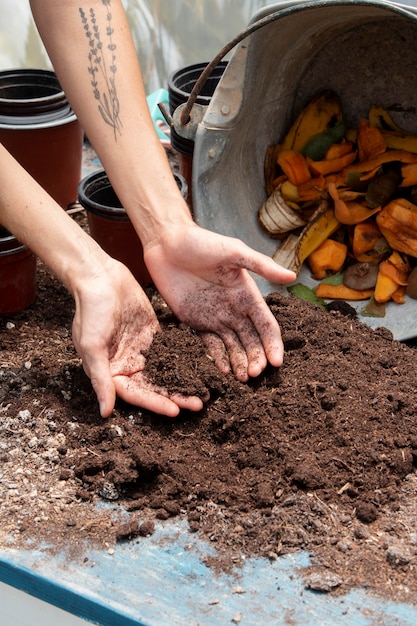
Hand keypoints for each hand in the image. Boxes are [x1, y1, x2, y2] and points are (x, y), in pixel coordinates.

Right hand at [71, 259, 203, 416]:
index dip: (155, 403)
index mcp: (111, 372)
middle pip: (154, 387)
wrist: (101, 277)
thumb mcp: (92, 346)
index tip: (175, 411)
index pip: (135, 394)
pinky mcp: (153, 335)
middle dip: (175, 396)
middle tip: (198, 404)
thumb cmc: (90, 311)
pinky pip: (171, 351)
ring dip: (182, 382)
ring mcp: (142, 350)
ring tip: (203, 392)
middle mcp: (127, 365)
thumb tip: (105, 412)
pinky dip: (185, 360)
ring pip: (165, 372)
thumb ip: (100, 379)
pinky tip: (201, 367)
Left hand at [144, 223, 295, 381]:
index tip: (276, 362)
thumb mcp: (234, 251)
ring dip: (239, 363)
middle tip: (255, 374)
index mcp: (247, 295)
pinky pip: (209, 345)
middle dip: (256, 359)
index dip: (272, 344)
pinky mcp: (195, 322)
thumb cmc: (202, 242)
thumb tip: (292, 276)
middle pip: (251, 341)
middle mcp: (234, 310)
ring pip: (232, 347)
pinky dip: (217, 358)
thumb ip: (262, 266)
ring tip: (241, 378)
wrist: (166, 243)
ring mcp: (215, 318)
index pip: (266, 325)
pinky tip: (222, 370)